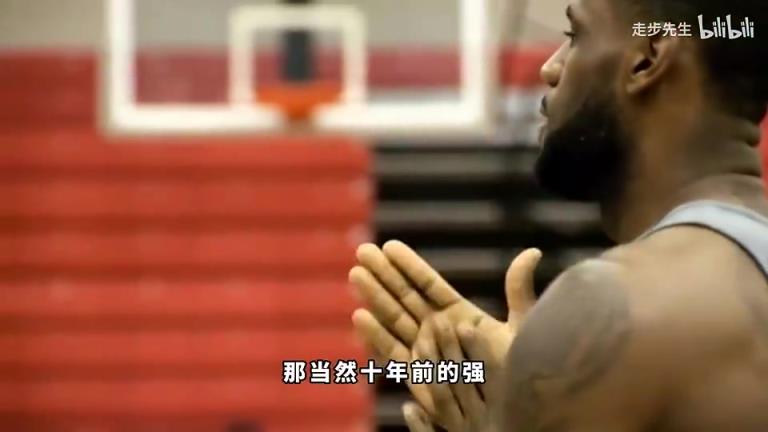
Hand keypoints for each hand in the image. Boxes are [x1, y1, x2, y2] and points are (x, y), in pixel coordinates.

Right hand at [349, 241, 541, 414]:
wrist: (513, 408)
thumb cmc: (520, 370)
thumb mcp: (522, 326)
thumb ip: (519, 291)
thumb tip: (532, 253)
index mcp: (457, 312)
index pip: (428, 284)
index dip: (409, 265)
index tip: (389, 246)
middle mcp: (436, 328)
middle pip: (404, 296)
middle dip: (383, 274)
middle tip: (363, 251)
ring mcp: (424, 349)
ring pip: (393, 318)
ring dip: (374, 297)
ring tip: (356, 274)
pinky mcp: (416, 374)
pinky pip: (392, 353)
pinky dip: (375, 336)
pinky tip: (360, 317)